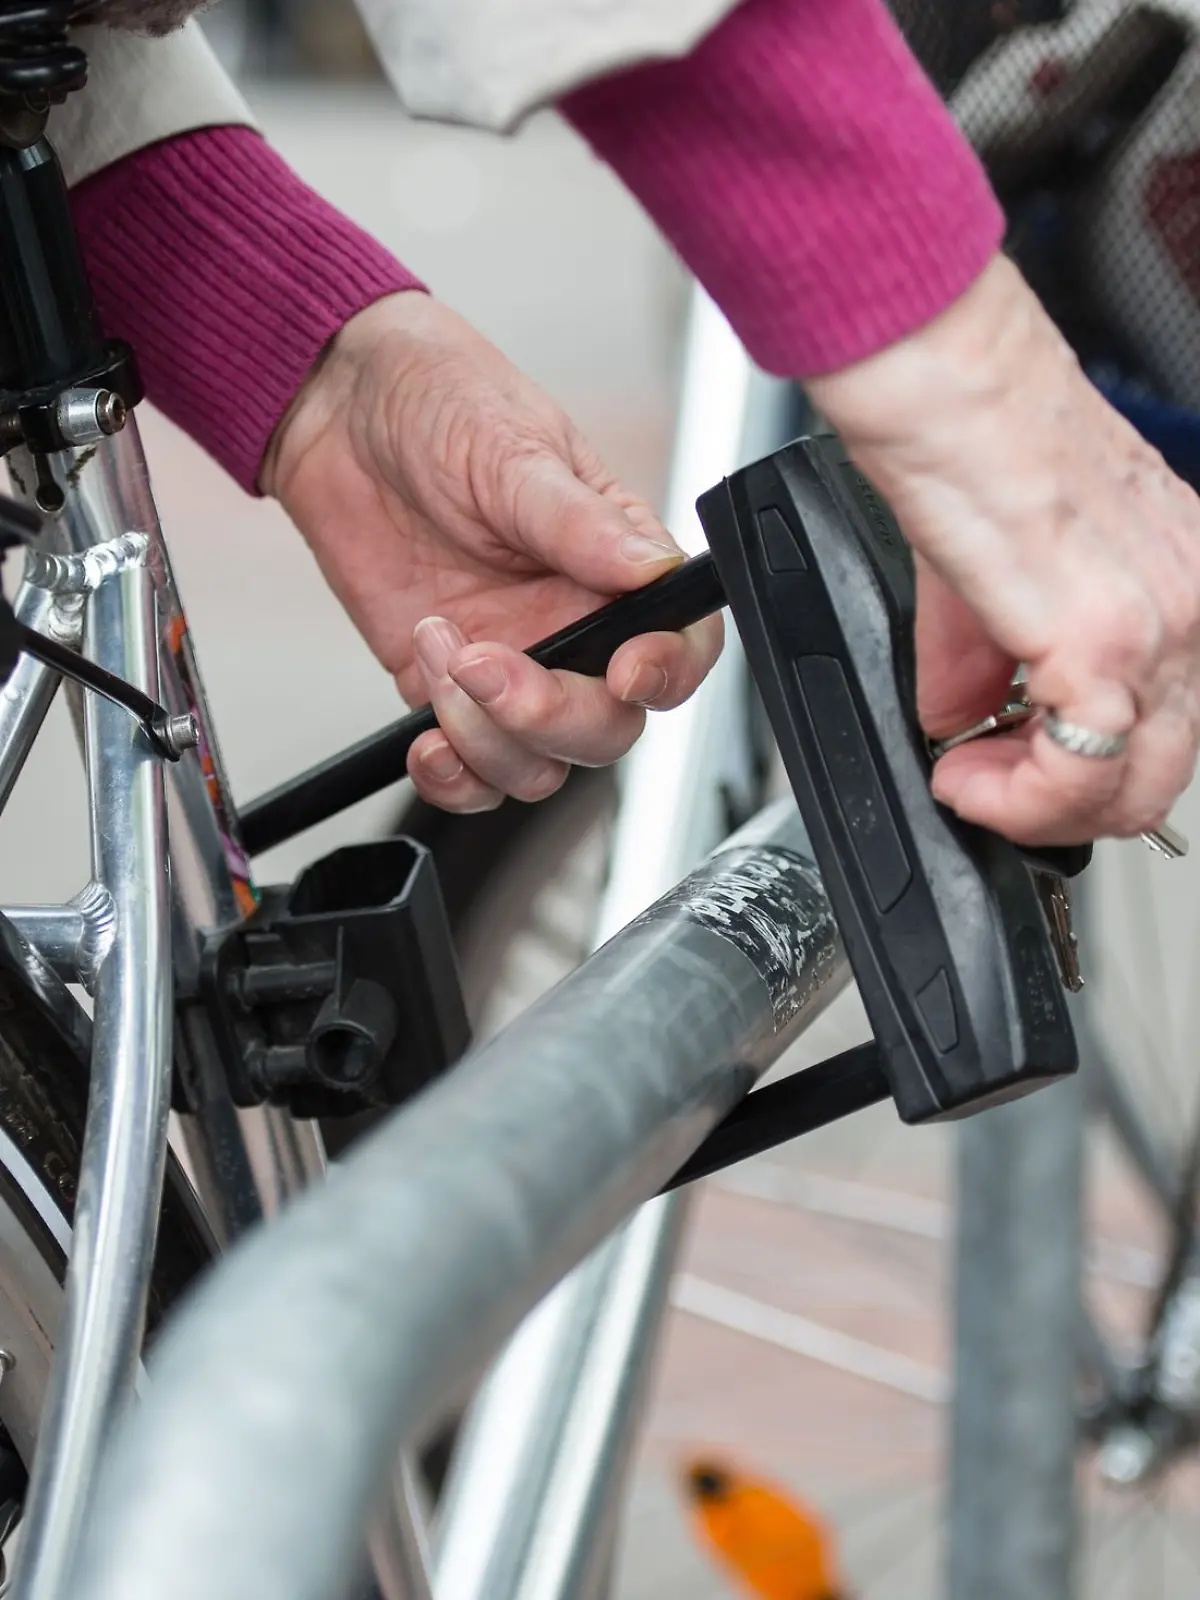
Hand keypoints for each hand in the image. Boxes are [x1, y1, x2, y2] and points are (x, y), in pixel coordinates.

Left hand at [261, 293, 721, 810]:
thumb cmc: (440, 400)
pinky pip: (472, 773)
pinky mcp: (447, 690)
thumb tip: (652, 566)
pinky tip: (425, 739)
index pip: (681, 644)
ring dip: (486, 738)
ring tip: (436, 648)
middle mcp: (574, 627)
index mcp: (616, 565)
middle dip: (549, 717)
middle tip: (484, 663)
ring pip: (539, 764)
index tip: (623, 672)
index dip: (667, 674)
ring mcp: (513, 666)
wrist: (336, 411)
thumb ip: (581, 521)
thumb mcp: (513, 448)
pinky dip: (453, 778)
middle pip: (607, 727)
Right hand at [810, 255, 1199, 845]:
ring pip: (1134, 792)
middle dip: (1058, 806)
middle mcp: (1194, 603)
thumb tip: (961, 716)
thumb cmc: (972, 433)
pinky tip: (965, 772)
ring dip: (1033, 806)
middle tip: (982, 780)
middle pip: (1162, 778)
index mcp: (1182, 580)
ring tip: (968, 774)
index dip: (1074, 770)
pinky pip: (1079, 773)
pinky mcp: (1105, 639)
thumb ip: (986, 657)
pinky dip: (1015, 798)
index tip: (997, 760)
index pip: (1167, 726)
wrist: (945, 379)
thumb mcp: (992, 567)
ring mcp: (1162, 624)